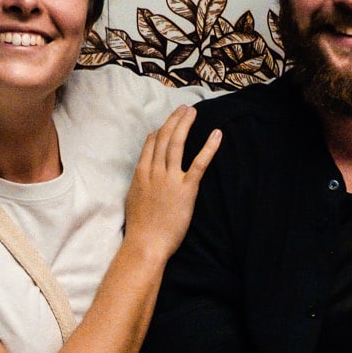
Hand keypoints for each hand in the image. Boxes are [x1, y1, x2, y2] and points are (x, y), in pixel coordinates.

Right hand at [123, 106, 221, 258]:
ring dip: (185, 125)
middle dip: (174, 120)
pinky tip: (217, 134)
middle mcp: (154, 172)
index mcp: (141, 173)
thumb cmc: (140, 227)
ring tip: (192, 112)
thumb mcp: (134, 199)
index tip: (168, 122)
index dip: (161, 130)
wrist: (146, 244)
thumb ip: (141, 183)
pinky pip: (199, 163)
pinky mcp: (186, 189)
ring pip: (177, 144)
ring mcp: (170, 179)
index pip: (150, 144)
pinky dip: (208, 147)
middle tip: (184, 109)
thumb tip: (145, 175)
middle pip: (164, 138)